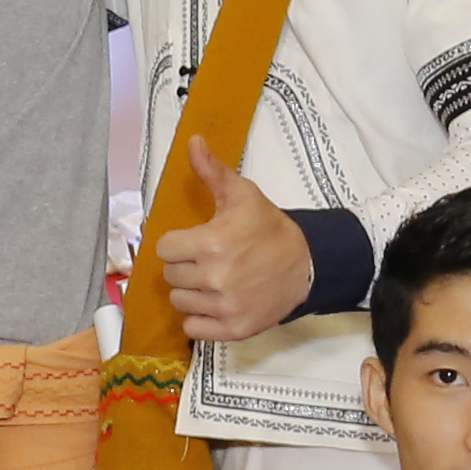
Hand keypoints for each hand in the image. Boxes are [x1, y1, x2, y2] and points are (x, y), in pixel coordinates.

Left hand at [155, 133, 315, 345]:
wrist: (306, 263)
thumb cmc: (268, 227)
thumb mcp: (242, 194)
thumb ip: (212, 171)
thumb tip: (192, 140)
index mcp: (211, 242)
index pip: (164, 249)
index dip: (177, 244)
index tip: (194, 242)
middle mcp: (214, 277)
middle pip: (170, 276)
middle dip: (184, 266)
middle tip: (207, 260)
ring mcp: (224, 306)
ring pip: (179, 302)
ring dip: (191, 292)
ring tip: (213, 281)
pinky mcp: (233, 329)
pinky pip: (194, 329)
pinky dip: (200, 319)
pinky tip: (215, 303)